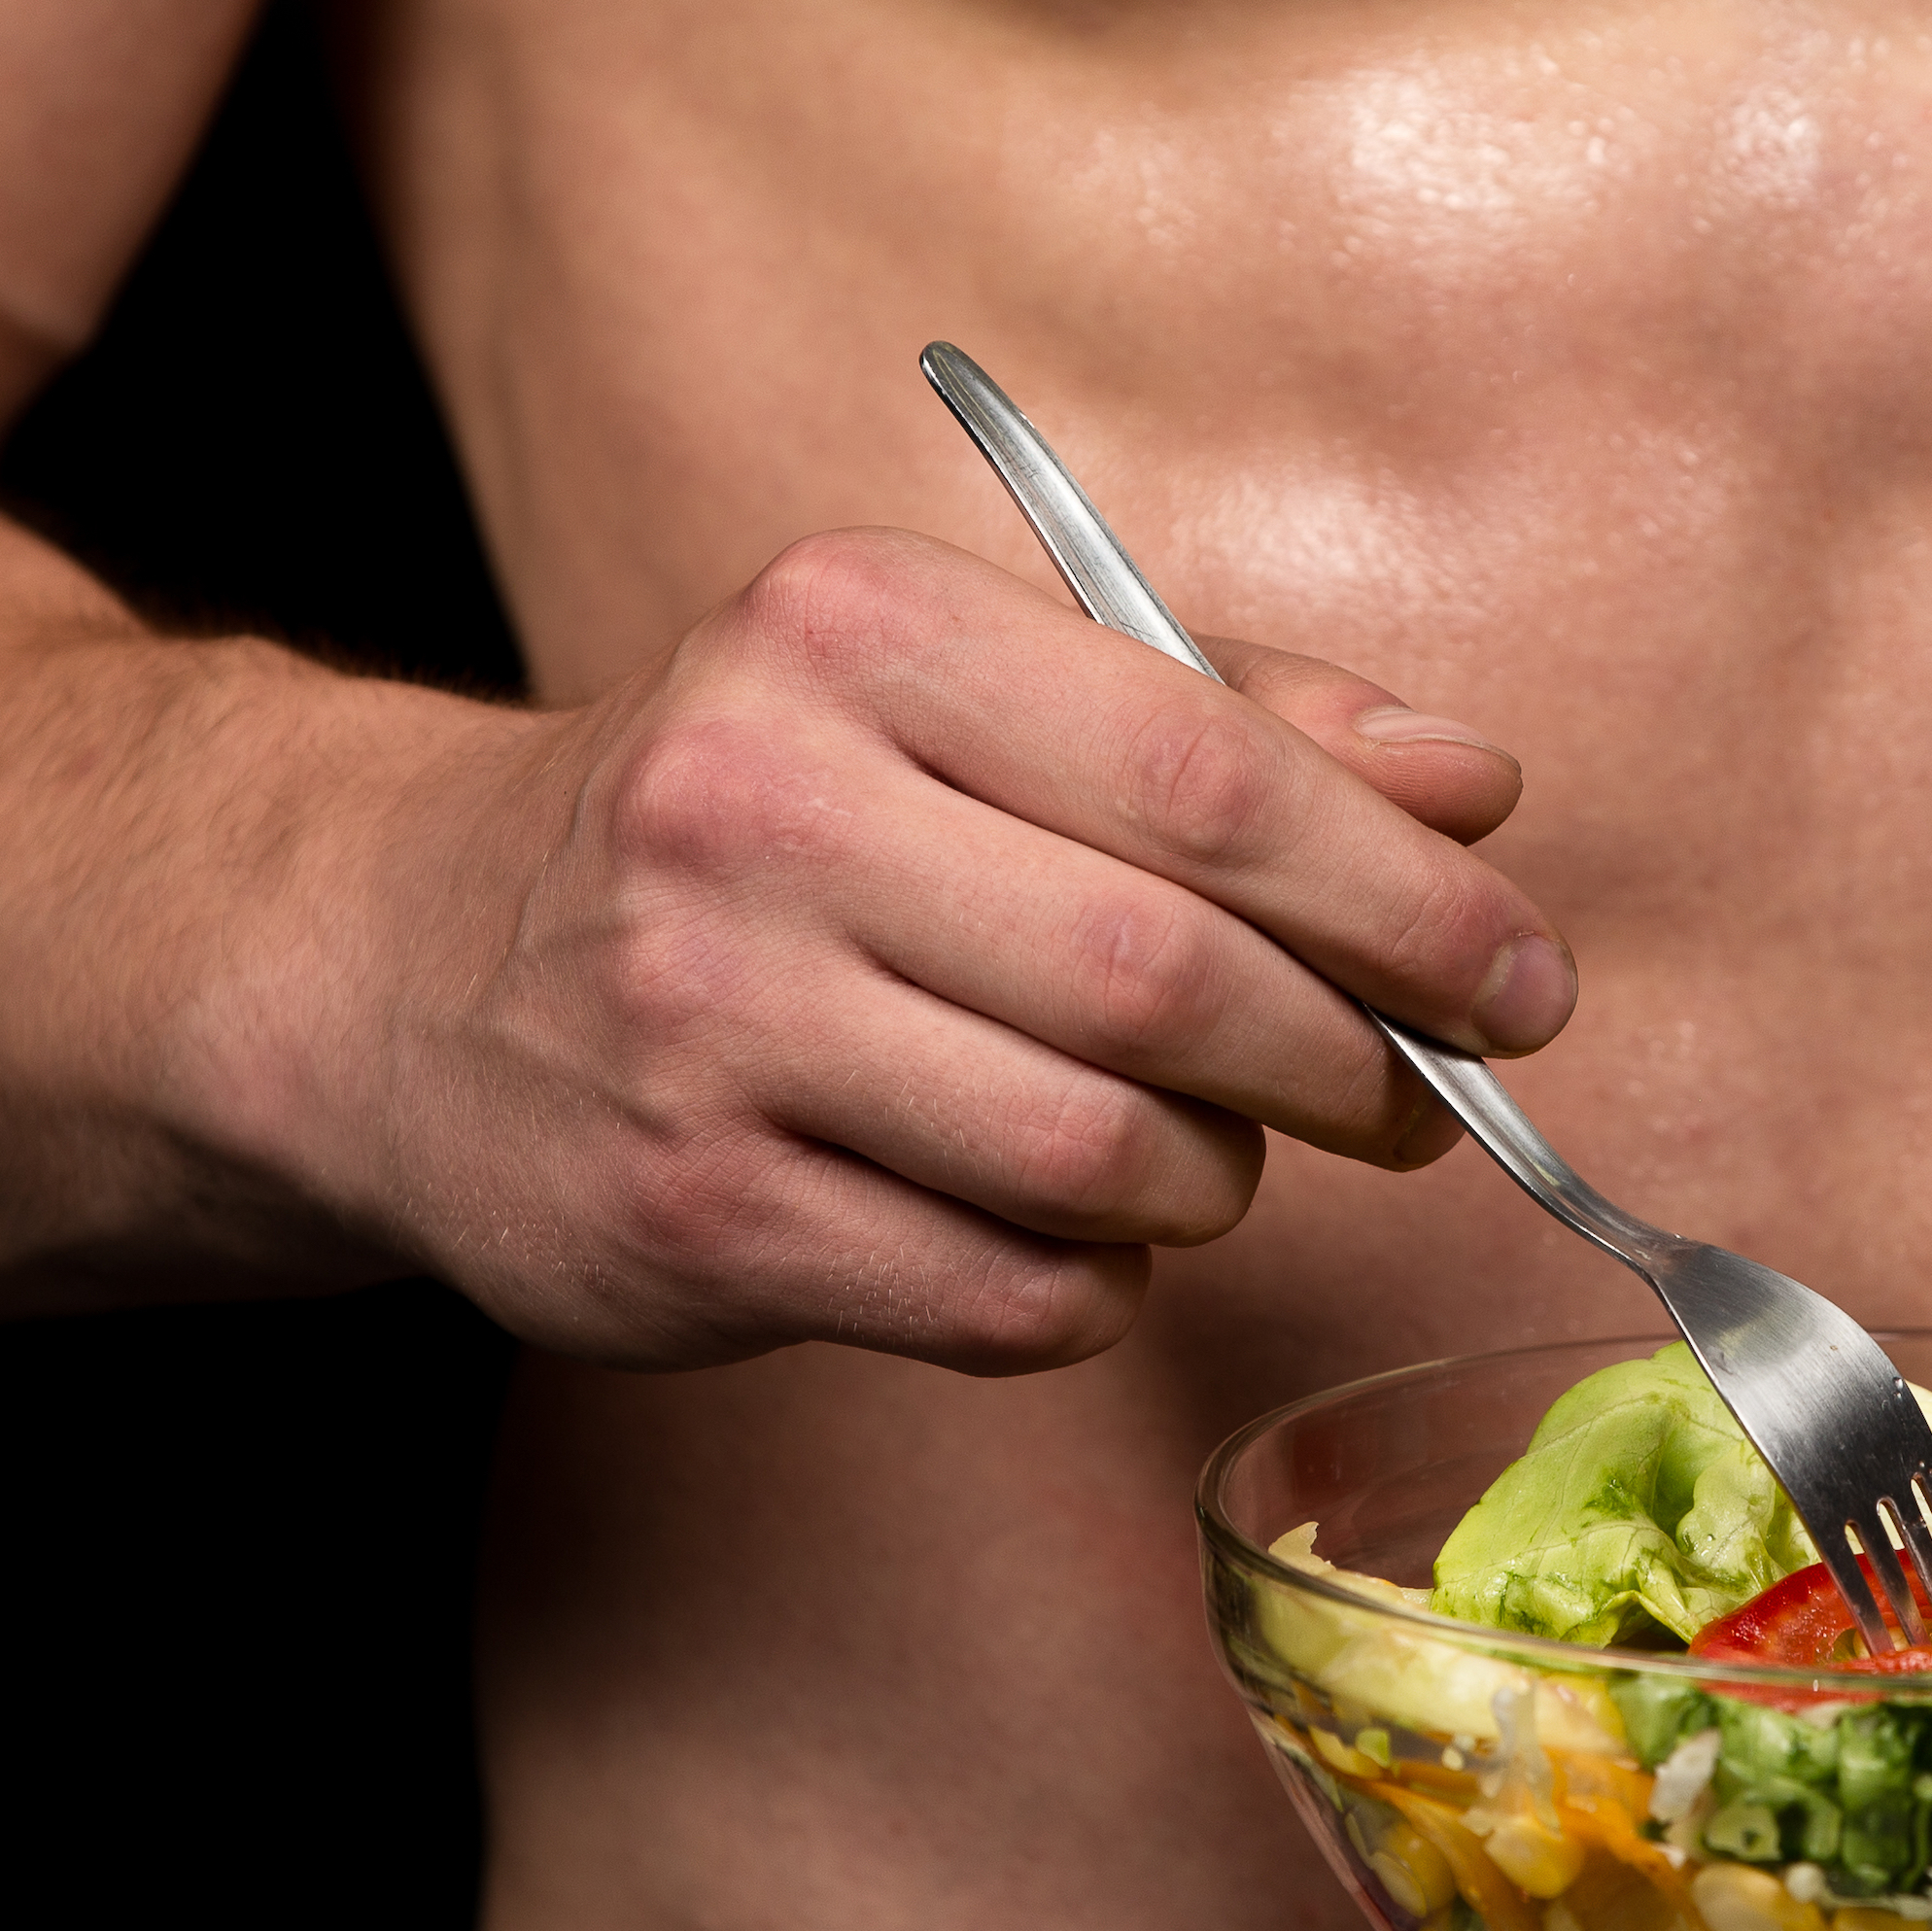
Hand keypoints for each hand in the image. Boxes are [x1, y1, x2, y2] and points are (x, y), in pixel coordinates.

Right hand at [302, 527, 1572, 1368]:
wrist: (405, 966)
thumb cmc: (756, 820)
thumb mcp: (958, 695)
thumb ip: (1225, 720)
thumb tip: (1475, 786)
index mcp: (854, 632)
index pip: (1210, 774)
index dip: (1410, 899)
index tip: (1526, 979)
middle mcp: (759, 809)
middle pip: (1171, 977)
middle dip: (1348, 1063)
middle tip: (1414, 1101)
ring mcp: (708, 1025)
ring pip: (1100, 1159)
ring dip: (1209, 1183)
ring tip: (1199, 1156)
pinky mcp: (690, 1216)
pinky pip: (1005, 1298)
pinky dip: (1089, 1288)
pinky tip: (1056, 1230)